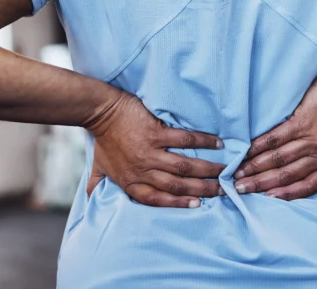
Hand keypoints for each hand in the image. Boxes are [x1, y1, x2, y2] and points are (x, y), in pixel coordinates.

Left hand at [84, 91, 225, 207]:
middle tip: (221, 190)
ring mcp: (151, 151)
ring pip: (184, 166)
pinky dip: (203, 142)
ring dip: (207, 169)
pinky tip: (217, 144)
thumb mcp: (99, 167)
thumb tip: (92, 199)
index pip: (157, 199)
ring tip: (224, 170)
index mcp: (130, 182)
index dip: (178, 204)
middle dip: (202, 190)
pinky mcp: (157, 132)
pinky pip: (185, 139)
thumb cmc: (103, 139)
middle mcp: (143, 170)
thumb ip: (98, 185)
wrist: (102, 111)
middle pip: (177, 185)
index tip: (198, 205)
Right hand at [234, 71, 316, 199]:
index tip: (266, 199)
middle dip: (261, 184)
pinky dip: (259, 147)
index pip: (308, 186)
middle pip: (287, 175)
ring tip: (239, 172)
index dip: (286, 194)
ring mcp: (310, 140)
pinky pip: (275, 139)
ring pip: (278, 158)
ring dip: (255, 167)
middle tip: (241, 189)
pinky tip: (246, 152)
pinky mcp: (300, 123)